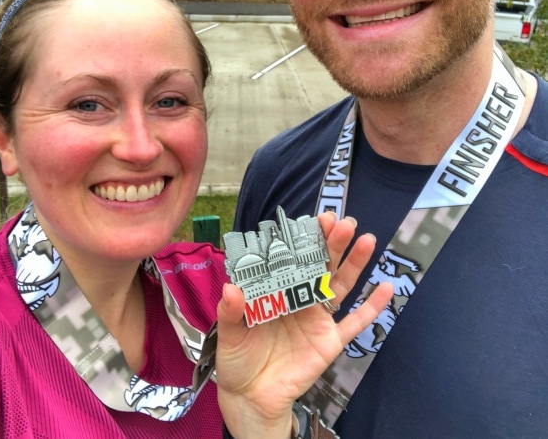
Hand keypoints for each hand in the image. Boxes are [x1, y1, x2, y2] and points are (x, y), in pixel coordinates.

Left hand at [216, 212, 393, 437]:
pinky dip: (372, 307)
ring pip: (341, 286)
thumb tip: (231, 287)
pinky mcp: (330, 341)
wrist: (252, 397)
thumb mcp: (230, 333)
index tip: (317, 220)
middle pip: (321, 266)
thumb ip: (232, 311)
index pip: (294, 259)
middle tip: (344, 222)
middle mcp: (301, 298)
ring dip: (355, 264)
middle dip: (332, 243)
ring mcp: (318, 319)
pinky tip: (387, 288)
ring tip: (366, 240)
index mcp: (277, 290)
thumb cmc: (238, 358)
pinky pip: (355, 323)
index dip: (305, 239)